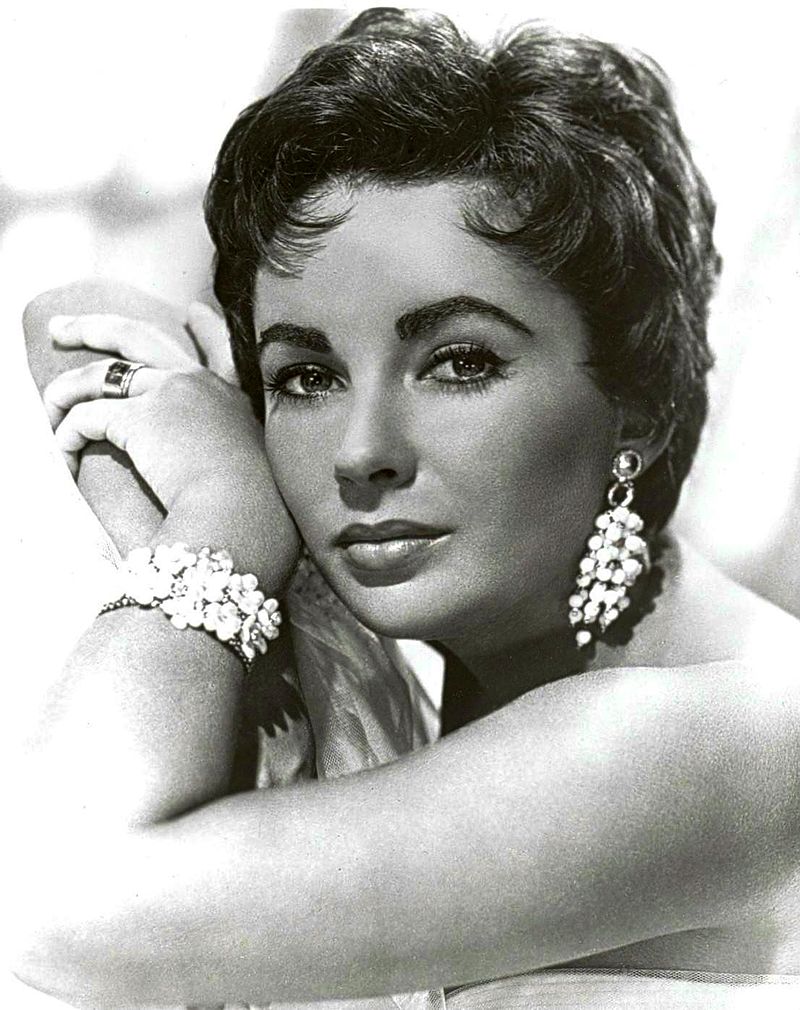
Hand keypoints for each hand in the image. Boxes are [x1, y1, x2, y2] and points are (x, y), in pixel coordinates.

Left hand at [43, 305, 300, 586]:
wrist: (245, 515)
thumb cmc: (254, 512)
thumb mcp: (261, 470)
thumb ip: (239, 458)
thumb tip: (216, 472)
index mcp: (234, 398)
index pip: (222, 348)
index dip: (207, 329)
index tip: (194, 312)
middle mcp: (200, 384)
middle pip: (137, 337)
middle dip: (93, 327)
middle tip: (62, 330)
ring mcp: (169, 393)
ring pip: (100, 374)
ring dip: (65, 391)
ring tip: (48, 407)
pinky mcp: (138, 418)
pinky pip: (86, 418)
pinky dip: (67, 435)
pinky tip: (65, 456)